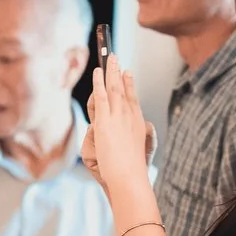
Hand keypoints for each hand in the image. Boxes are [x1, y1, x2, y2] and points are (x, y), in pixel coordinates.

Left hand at [82, 56, 156, 199]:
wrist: (129, 177)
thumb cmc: (131, 171)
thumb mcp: (135, 151)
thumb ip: (131, 139)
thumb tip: (132, 132)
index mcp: (138, 123)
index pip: (133, 98)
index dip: (129, 85)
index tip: (127, 73)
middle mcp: (129, 116)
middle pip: (123, 89)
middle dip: (118, 72)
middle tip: (115, 58)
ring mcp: (118, 117)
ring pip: (113, 88)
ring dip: (111, 71)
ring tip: (109, 58)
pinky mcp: (105, 121)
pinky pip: (102, 96)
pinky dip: (100, 82)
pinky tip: (98, 71)